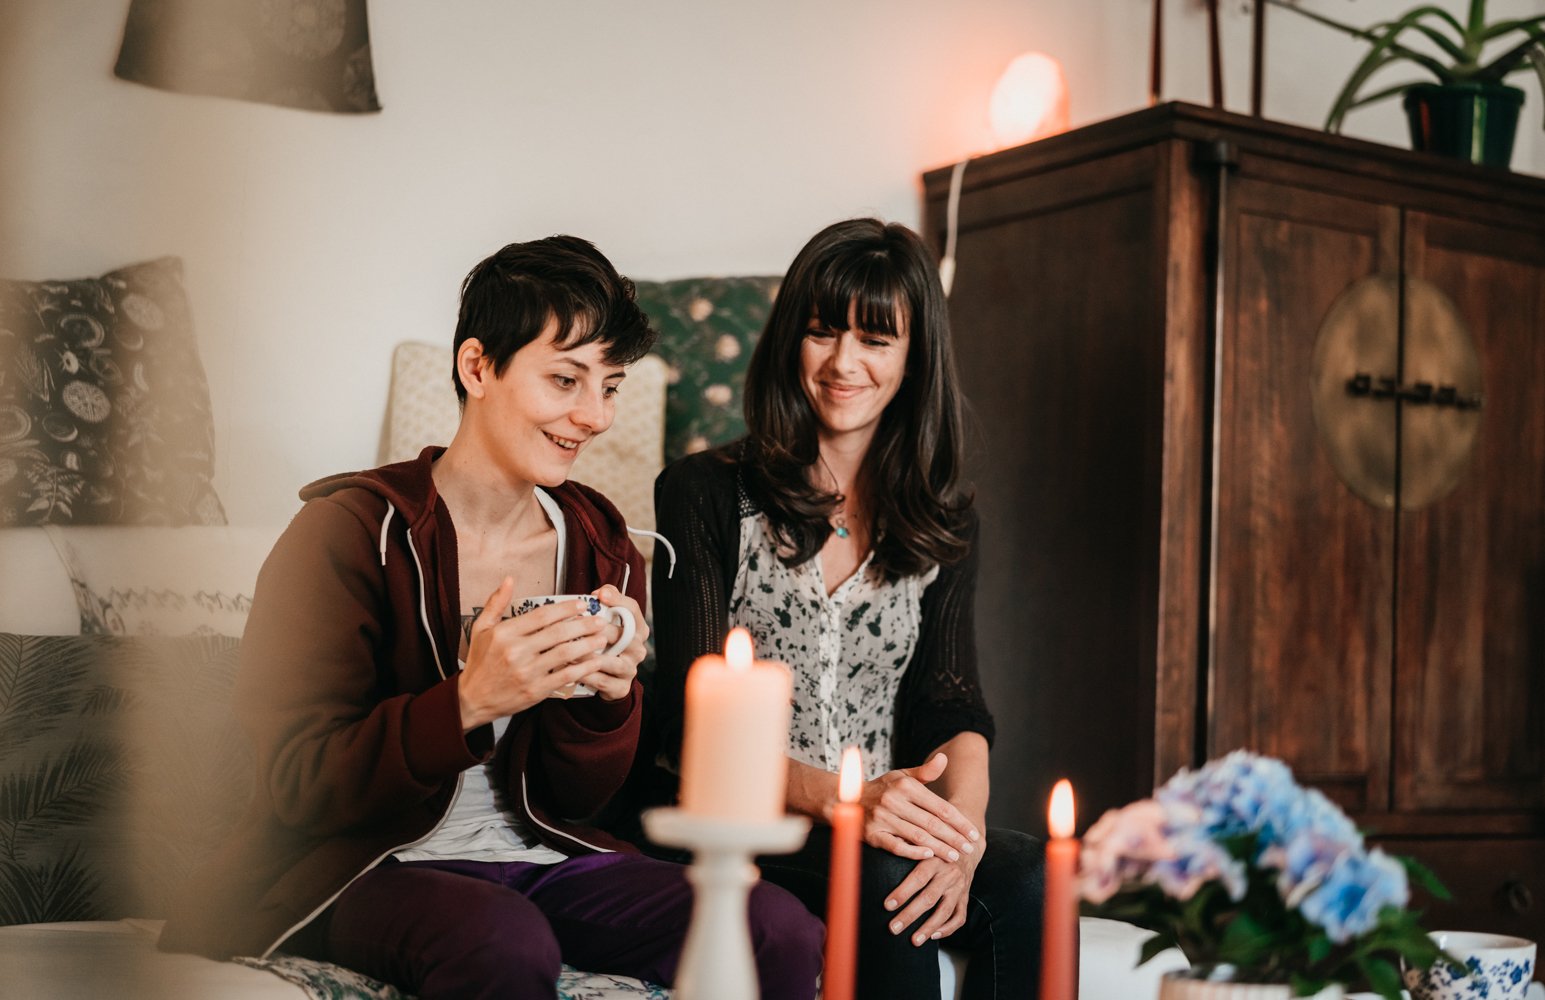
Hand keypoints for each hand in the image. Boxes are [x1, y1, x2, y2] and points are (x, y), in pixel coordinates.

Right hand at [458, 577, 615, 728]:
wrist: (471, 700)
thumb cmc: (479, 662)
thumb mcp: (480, 629)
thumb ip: (496, 603)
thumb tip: (509, 579)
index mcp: (504, 633)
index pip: (542, 615)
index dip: (565, 608)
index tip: (581, 604)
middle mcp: (516, 652)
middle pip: (558, 633)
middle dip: (583, 624)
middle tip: (599, 619)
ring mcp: (527, 672)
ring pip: (565, 654)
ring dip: (588, 644)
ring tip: (602, 637)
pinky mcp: (535, 691)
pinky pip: (565, 676)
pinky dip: (584, 668)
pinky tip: (595, 661)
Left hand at [576, 584, 649, 701]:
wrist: (606, 678)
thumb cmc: (603, 643)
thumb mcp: (607, 621)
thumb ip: (606, 601)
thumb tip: (600, 592)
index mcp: (637, 629)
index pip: (633, 610)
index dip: (618, 601)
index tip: (600, 595)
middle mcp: (638, 648)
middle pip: (621, 635)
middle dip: (597, 629)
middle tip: (576, 625)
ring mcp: (631, 669)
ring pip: (610, 661)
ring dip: (588, 655)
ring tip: (568, 650)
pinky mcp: (621, 687)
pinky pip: (602, 681)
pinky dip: (585, 675)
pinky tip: (570, 669)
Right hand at [857, 753, 981, 861]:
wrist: (845, 798)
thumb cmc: (881, 789)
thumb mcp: (901, 776)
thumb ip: (924, 772)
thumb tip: (944, 758)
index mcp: (905, 786)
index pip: (940, 807)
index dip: (959, 822)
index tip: (973, 833)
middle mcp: (894, 801)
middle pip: (932, 823)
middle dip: (954, 838)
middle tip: (969, 849)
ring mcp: (883, 818)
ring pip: (918, 836)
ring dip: (939, 848)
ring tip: (955, 856)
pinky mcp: (873, 834)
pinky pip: (896, 845)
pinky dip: (913, 851)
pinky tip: (928, 855)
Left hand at [883, 839, 984, 945]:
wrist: (967, 845)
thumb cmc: (936, 844)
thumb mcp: (924, 841)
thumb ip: (907, 845)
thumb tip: (884, 844)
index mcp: (934, 860)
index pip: (917, 878)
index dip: (902, 892)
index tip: (887, 905)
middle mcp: (948, 874)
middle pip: (929, 898)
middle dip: (910, 915)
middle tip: (893, 928)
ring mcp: (958, 887)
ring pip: (944, 911)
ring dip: (928, 928)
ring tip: (914, 941)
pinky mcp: (965, 897)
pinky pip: (959, 917)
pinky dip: (947, 929)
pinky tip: (933, 936)